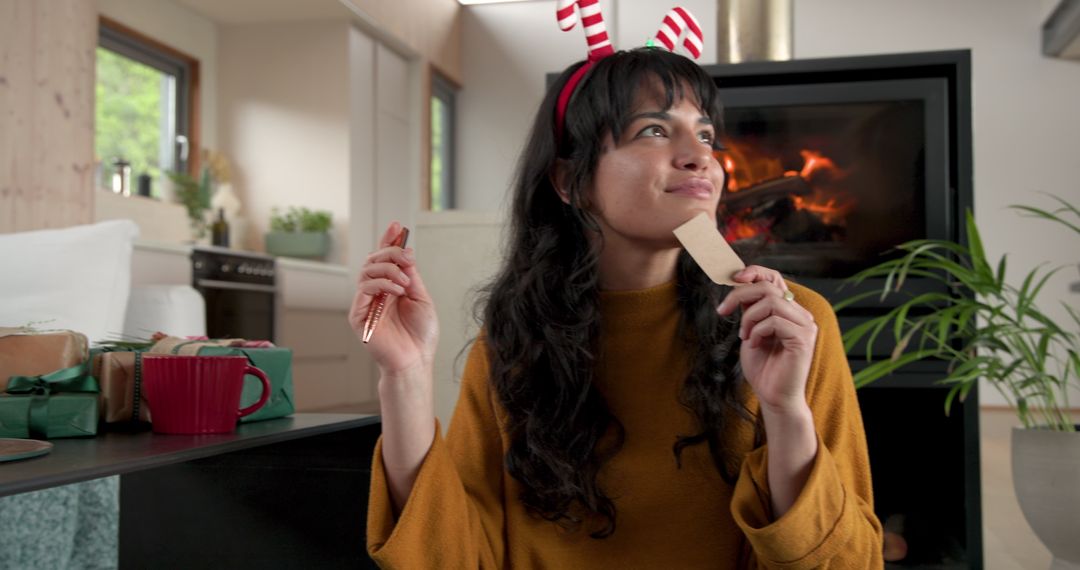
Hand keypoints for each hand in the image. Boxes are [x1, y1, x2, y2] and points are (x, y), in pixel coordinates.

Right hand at [348, 221, 438, 377]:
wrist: (415, 360)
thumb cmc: (420, 335)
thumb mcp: (421, 298)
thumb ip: (412, 276)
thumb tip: (405, 255)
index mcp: (391, 288)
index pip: (385, 260)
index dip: (388, 241)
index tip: (396, 226)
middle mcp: (377, 293)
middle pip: (374, 260)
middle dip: (391, 252)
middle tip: (406, 256)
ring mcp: (366, 303)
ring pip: (367, 271)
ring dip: (388, 268)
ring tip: (405, 280)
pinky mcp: (358, 315)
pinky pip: (364, 289)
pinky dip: (381, 283)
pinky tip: (397, 290)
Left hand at [716, 265, 817, 413]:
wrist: (773, 397)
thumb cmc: (763, 367)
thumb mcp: (751, 331)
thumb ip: (750, 309)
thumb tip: (739, 285)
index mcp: (789, 310)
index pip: (775, 278)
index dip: (755, 272)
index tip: (733, 278)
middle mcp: (800, 315)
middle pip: (768, 287)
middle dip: (739, 295)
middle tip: (723, 311)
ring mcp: (805, 326)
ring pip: (771, 302)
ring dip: (748, 318)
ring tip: (744, 336)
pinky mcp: (803, 339)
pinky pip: (774, 321)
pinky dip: (757, 331)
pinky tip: (754, 344)